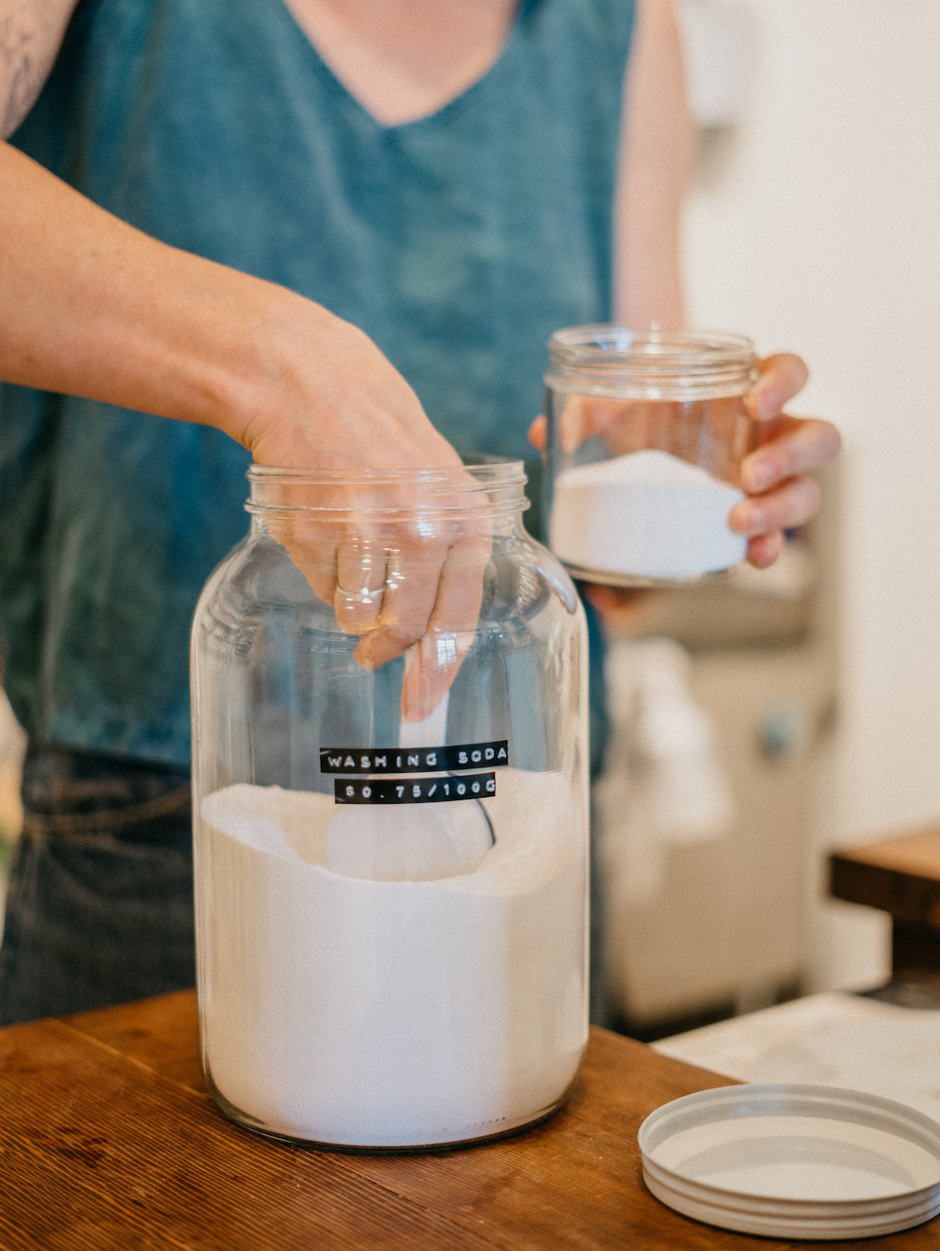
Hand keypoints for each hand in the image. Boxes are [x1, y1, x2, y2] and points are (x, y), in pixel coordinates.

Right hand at [240, 301, 489, 720]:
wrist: (312, 383)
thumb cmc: (380, 438)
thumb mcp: (440, 484)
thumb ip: (446, 554)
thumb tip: (427, 641)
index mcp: (463, 521)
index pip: (457, 619)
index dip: (438, 671)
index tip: (422, 705)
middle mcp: (423, 530)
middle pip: (405, 631)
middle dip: (386, 654)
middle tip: (374, 660)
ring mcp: (369, 533)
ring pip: (357, 617)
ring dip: (350, 606)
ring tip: (348, 559)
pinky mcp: (318, 533)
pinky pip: (322, 589)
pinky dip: (321, 575)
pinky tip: (324, 532)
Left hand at [529, 352, 841, 572]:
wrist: (642, 453)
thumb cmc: (642, 417)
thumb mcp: (615, 410)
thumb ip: (583, 412)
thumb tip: (540, 433)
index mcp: (748, 391)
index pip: (791, 371)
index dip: (783, 383)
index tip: (754, 400)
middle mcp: (771, 434)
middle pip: (818, 437)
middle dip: (790, 456)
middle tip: (749, 473)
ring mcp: (770, 480)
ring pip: (807, 492)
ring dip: (780, 509)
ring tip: (738, 521)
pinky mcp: (755, 519)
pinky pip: (779, 536)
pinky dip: (768, 548)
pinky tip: (750, 558)